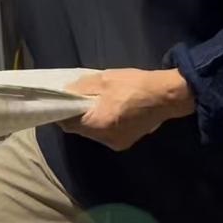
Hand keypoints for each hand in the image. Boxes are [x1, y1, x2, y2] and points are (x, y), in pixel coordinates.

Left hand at [61, 68, 194, 151]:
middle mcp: (106, 139)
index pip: (69, 124)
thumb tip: (66, 92)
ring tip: (91, 101)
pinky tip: (106, 108)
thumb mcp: (103, 79)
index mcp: (99, 124)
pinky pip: (105, 134)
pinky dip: (101, 123)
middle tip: (74, 98)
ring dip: (88, 119)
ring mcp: (117, 143)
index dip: (61, 113)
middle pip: (80, 130)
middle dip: (75, 115)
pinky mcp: (126, 141)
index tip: (58, 101)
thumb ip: (81, 87)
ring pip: (93, 133)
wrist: (165, 96)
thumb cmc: (133, 84)